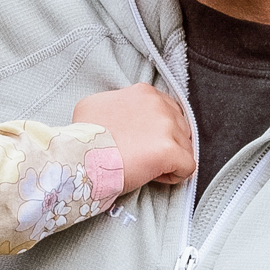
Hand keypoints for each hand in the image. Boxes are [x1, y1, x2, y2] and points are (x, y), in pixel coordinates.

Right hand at [81, 84, 195, 194]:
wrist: (81, 158)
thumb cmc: (84, 138)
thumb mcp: (93, 105)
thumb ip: (116, 104)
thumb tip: (119, 114)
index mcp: (144, 92)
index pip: (166, 110)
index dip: (155, 129)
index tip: (142, 141)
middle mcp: (159, 105)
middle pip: (180, 128)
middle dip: (166, 143)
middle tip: (143, 155)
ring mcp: (167, 127)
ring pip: (185, 147)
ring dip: (170, 160)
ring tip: (146, 167)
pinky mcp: (171, 151)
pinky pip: (187, 167)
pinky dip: (175, 175)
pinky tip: (155, 176)